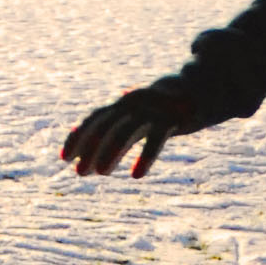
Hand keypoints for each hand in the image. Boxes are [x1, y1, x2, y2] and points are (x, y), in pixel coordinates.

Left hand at [61, 82, 189, 177]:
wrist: (201, 89)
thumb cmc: (163, 109)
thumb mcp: (137, 118)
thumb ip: (116, 133)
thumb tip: (92, 159)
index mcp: (123, 103)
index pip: (95, 119)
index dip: (78, 137)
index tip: (64, 158)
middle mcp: (134, 103)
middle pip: (105, 126)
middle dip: (90, 148)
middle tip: (80, 173)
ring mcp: (152, 110)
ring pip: (126, 130)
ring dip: (111, 152)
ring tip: (101, 173)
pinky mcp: (172, 119)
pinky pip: (156, 140)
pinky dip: (145, 157)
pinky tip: (136, 175)